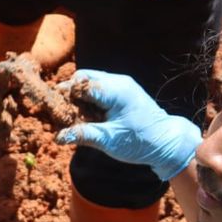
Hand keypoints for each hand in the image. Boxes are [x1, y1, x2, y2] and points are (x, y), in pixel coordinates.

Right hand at [55, 69, 200, 181]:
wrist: (166, 142)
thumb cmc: (140, 142)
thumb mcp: (109, 141)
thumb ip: (83, 135)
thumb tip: (58, 137)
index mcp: (116, 91)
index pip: (81, 84)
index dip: (65, 96)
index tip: (55, 112)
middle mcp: (119, 82)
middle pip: (83, 78)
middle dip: (71, 95)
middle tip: (65, 116)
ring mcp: (122, 85)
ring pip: (90, 83)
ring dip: (80, 99)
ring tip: (78, 119)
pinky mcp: (122, 92)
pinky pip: (99, 89)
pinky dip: (90, 101)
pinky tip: (89, 118)